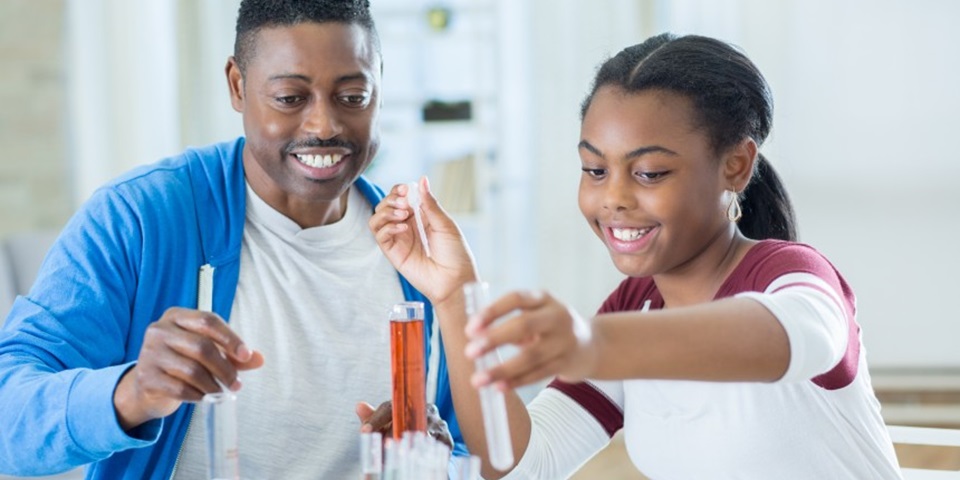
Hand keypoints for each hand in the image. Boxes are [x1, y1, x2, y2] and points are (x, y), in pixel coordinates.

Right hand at [114, 307, 263, 429]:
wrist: (148, 386)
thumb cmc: (182, 363)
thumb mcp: (207, 353)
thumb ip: (233, 354)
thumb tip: (259, 358)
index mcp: (176, 316)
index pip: (208, 321)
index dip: (230, 338)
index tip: (246, 355)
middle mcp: (160, 331)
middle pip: (202, 347)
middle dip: (225, 368)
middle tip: (236, 383)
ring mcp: (149, 353)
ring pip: (192, 370)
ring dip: (213, 385)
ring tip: (221, 391)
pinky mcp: (146, 377)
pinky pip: (180, 388)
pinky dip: (197, 395)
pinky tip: (203, 396)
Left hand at [356, 401, 453, 449]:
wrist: (429, 442)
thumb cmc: (403, 430)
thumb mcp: (386, 425)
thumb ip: (373, 418)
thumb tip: (359, 406)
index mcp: (409, 404)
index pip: (389, 408)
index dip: (376, 420)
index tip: (364, 431)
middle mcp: (426, 410)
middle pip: (408, 419)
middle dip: (392, 434)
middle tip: (380, 445)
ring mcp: (438, 424)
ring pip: (422, 433)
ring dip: (408, 445)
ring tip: (396, 454)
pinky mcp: (447, 440)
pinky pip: (437, 447)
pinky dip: (425, 455)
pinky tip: (415, 460)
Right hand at [369, 177, 477, 305]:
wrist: (455, 279)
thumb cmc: (455, 254)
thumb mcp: (445, 223)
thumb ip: (430, 203)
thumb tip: (422, 179)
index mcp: (420, 216)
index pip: (400, 197)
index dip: (399, 190)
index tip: (406, 190)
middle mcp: (406, 226)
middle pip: (385, 205)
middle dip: (391, 199)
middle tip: (405, 203)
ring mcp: (398, 239)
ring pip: (377, 218)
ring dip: (386, 211)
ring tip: (403, 214)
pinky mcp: (393, 252)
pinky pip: (380, 235)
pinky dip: (387, 227)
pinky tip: (403, 228)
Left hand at [464, 290, 597, 388]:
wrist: (592, 345)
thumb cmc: (551, 329)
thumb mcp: (537, 314)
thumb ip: (511, 322)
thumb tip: (475, 338)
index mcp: (544, 299)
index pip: (516, 299)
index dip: (492, 312)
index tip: (470, 328)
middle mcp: (557, 316)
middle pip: (524, 325)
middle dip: (494, 339)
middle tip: (469, 352)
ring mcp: (565, 341)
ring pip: (531, 356)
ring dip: (502, 369)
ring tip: (478, 380)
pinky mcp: (567, 363)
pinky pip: (539, 374)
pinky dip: (517, 381)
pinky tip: (499, 387)